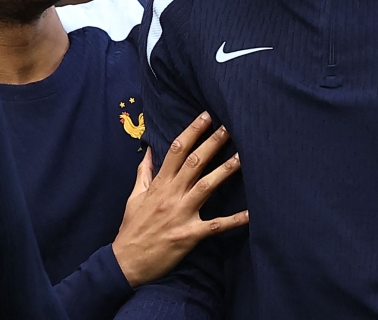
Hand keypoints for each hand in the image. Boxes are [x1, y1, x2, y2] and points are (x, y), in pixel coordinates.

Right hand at [111, 112, 247, 287]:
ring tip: (243, 156)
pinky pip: (215, 225)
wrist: (126, 261)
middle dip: (212, 143)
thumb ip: (143, 172)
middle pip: (194, 163)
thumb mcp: (134, 197)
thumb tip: (149, 151)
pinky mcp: (189, 235)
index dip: (192, 131)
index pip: (176, 151)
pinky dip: (234, 219)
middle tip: (229, 126)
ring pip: (207, 186)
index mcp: (158, 184)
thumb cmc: (131, 228)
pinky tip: (251, 212)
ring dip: (225, 170)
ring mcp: (181, 214)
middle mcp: (171, 195)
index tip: (205, 117)